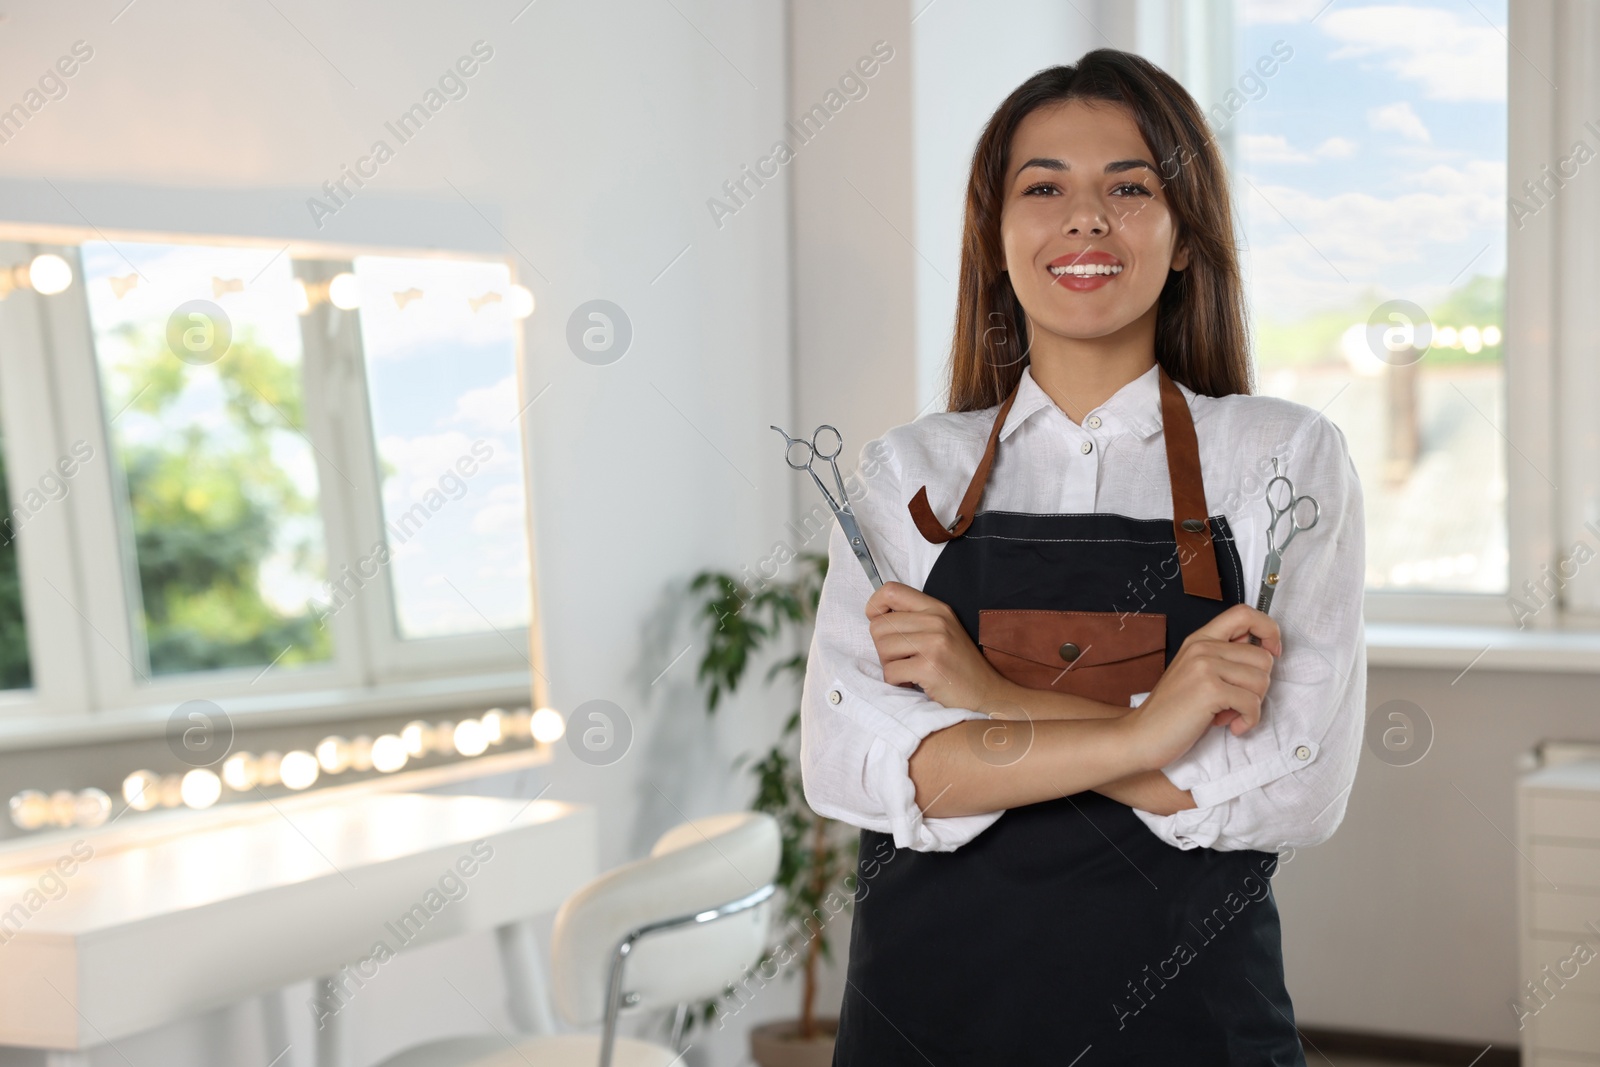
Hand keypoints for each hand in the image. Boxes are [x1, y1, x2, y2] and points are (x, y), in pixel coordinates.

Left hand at [864, 581, 1010, 710]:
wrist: (987, 693)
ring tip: (909, 670)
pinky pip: (890, 672)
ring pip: (882, 648)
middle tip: (901, 659)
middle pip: (879, 626)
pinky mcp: (929, 667)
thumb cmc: (958, 664)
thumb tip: (875, 616)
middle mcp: (936, 621)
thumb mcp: (942, 630)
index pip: (891, 590)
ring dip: (889, 665)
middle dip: (883, 648)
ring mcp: (934, 643)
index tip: (878, 622)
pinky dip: (895, 682)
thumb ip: (914, 619)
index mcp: (936, 608)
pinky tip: (913, 682)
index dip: (875, 606)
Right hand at [1121, 603, 1280, 771]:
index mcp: (1200, 639)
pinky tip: (1231, 726)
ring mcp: (1204, 667)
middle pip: (1263, 657)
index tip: (1271, 651)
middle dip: (1259, 686)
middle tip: (1236, 701)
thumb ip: (1224, 657)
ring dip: (1252, 705)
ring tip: (1228, 713)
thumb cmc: (1173, 709)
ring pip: (1261, 681)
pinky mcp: (1209, 690)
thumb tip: (1263, 652)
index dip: (1268, 629)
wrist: (1143, 734)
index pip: (1244, 614)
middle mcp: (1202, 647)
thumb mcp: (1196, 672)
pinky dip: (1248, 721)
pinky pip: (1252, 704)